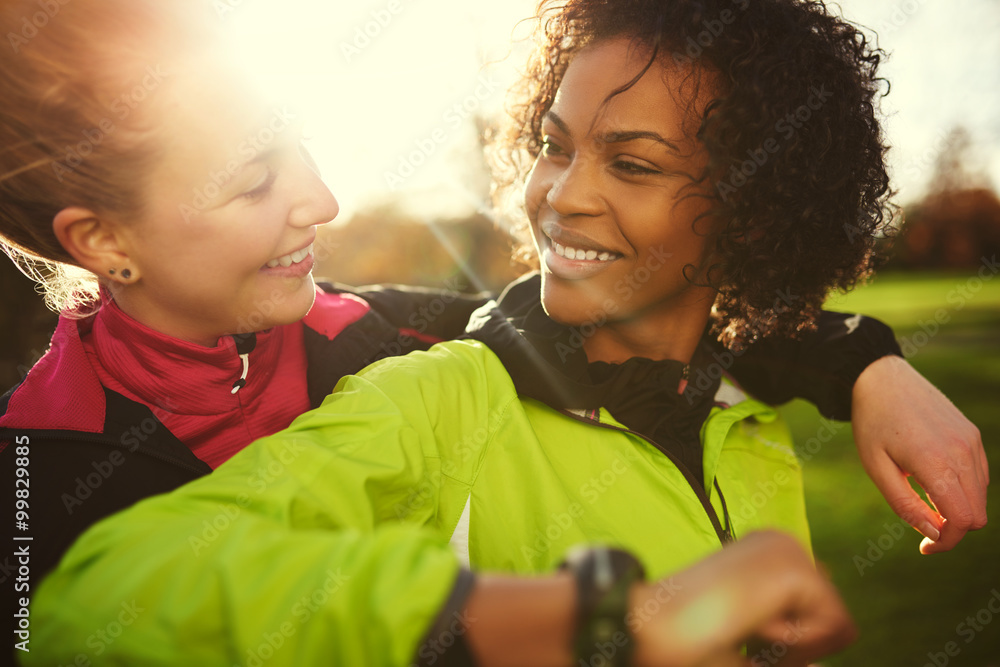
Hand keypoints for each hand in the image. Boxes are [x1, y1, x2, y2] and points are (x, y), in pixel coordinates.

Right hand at [631, 531, 855, 666]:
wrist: (651, 626)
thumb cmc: (686, 641)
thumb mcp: (749, 641)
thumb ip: (791, 649)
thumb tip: (824, 664)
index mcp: (765, 555)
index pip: (816, 610)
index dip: (788, 643)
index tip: (741, 637)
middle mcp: (781, 542)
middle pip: (831, 618)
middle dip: (795, 646)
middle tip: (744, 636)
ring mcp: (789, 548)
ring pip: (835, 624)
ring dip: (792, 646)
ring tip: (745, 628)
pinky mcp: (797, 567)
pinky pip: (834, 627)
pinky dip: (795, 644)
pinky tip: (753, 623)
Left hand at [852, 355, 988, 553]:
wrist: (882, 378)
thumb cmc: (872, 423)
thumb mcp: (876, 467)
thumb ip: (905, 504)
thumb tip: (934, 533)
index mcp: (936, 463)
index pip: (962, 520)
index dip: (946, 542)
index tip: (924, 547)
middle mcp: (962, 452)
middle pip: (976, 514)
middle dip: (952, 529)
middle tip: (922, 527)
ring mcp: (971, 441)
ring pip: (980, 497)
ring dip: (958, 509)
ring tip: (924, 502)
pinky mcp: (972, 434)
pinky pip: (979, 475)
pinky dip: (963, 489)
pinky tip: (935, 483)